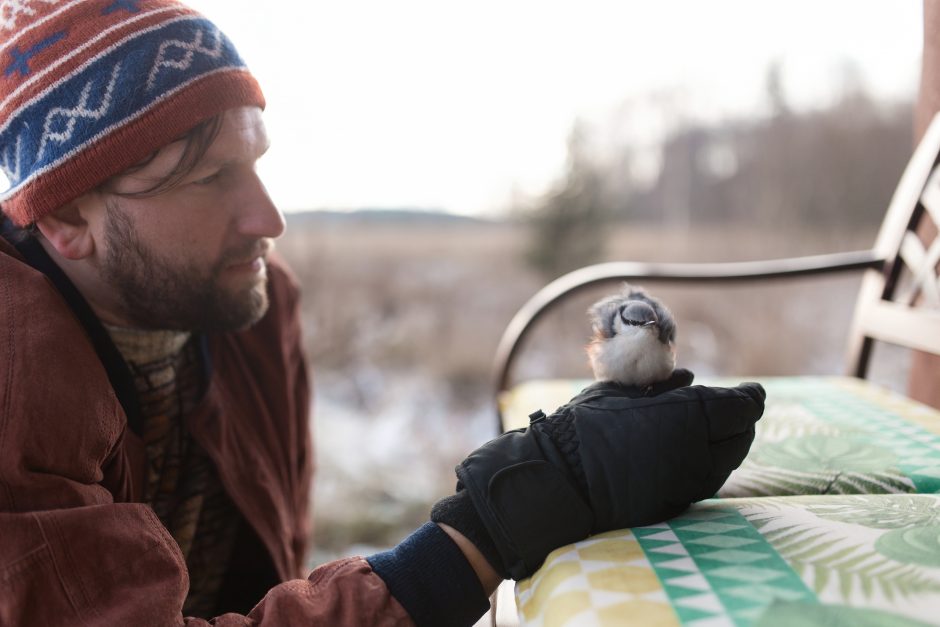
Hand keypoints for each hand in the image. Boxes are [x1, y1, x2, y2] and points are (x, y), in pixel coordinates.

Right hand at [437, 371, 764, 579]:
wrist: (562, 477)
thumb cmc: (586, 425)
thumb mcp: (622, 391)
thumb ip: (662, 386)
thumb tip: (689, 380)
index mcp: (689, 416)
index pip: (743, 406)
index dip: (747, 397)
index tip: (749, 391)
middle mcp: (699, 452)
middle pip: (742, 433)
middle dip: (739, 418)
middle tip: (730, 406)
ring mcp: (690, 482)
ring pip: (728, 459)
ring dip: (725, 443)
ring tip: (707, 429)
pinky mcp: (678, 502)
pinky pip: (706, 478)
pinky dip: (707, 463)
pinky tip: (688, 453)